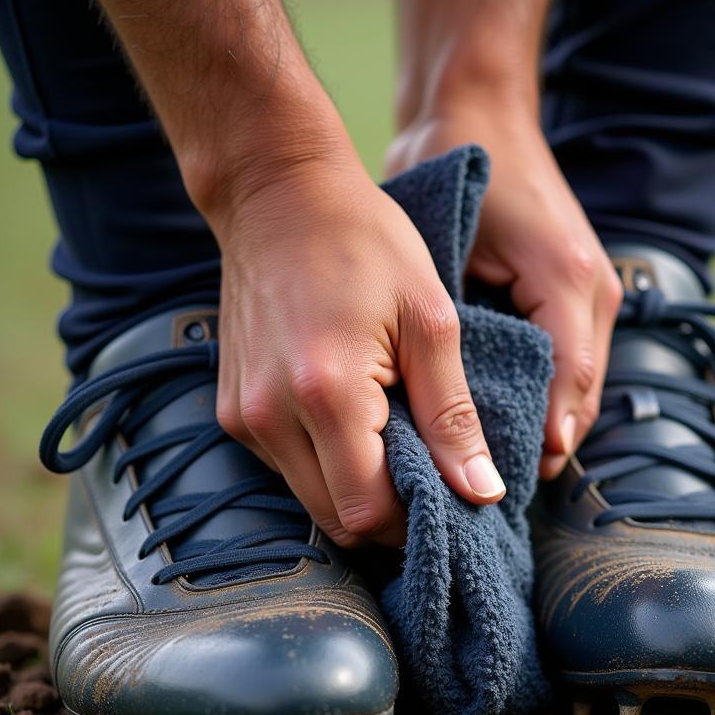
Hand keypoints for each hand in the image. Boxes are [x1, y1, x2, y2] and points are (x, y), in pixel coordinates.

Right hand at [210, 154, 504, 548]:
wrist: (278, 193)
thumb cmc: (365, 241)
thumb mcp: (430, 321)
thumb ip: (453, 416)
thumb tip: (482, 493)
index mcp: (328, 394)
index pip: (370, 510)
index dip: (416, 521)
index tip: (452, 502)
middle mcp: (271, 416)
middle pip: (336, 520)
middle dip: (388, 516)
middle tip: (429, 479)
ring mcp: (243, 415)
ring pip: (309, 499)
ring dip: (356, 490)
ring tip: (396, 443)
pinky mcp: (232, 408)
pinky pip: (287, 467)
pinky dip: (327, 465)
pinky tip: (357, 425)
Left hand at [387, 110, 622, 478]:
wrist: (473, 111)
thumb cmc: (465, 173)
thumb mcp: (457, 255)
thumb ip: (477, 331)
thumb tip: (477, 407)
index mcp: (572, 286)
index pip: (565, 387)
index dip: (538, 439)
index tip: (504, 482)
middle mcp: (592, 295)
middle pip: (577, 394)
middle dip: (542, 440)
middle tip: (494, 484)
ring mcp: (587, 293)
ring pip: (572, 383)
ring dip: (541, 420)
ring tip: (496, 463)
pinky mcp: (570, 291)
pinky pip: (563, 360)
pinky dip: (538, 391)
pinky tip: (499, 415)